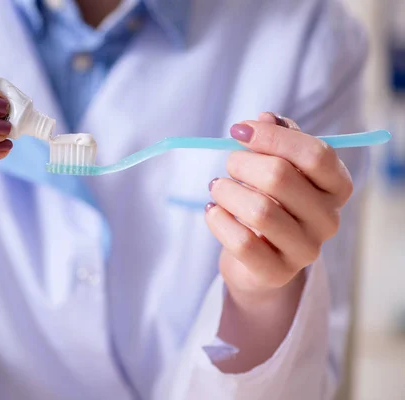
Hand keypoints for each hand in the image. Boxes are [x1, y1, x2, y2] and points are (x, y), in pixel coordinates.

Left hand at [206, 112, 352, 302]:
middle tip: (229, 164)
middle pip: (280, 177)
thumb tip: (265, 118)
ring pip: (259, 210)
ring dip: (227, 191)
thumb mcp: (280, 167)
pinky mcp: (276, 273)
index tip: (239, 130)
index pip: (315, 153)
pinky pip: (243, 242)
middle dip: (242, 163)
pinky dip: (219, 220)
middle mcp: (328, 219)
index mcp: (336, 186)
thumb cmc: (271, 202)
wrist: (258, 259)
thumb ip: (278, 140)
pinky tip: (212, 211)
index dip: (272, 137)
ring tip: (217, 187)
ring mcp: (305, 250)